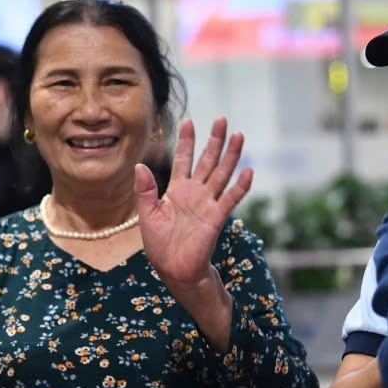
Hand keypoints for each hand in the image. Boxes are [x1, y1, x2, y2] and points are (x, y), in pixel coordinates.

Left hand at [134, 117, 251, 289]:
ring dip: (231, 155)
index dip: (186, 141)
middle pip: (207, 160)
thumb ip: (145, 190)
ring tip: (239, 135)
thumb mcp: (147, 214)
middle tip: (222, 118)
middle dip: (214, 140)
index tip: (189, 121)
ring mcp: (207, 203)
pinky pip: (230, 199)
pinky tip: (248, 171)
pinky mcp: (216, 217)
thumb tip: (138, 165)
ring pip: (221, 174)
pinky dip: (240, 186)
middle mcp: (195, 192)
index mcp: (177, 190)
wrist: (173, 268)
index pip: (184, 159)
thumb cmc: (159, 243)